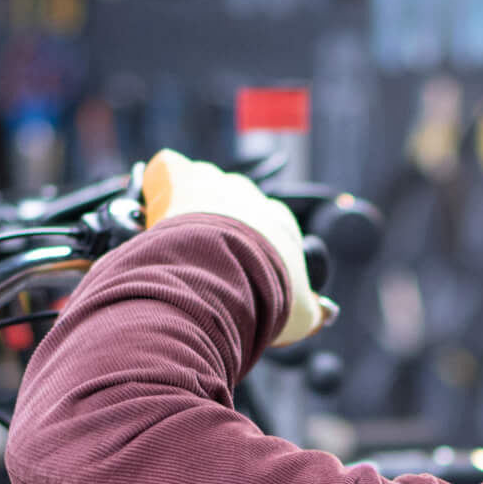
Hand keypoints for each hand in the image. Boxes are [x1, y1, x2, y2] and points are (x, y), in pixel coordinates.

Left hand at [139, 152, 327, 347]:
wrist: (224, 282)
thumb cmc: (264, 300)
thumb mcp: (300, 316)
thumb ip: (314, 312)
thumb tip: (327, 313)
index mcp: (280, 223)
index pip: (271, 223)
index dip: (256, 244)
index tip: (244, 267)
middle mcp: (250, 197)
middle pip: (237, 198)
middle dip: (224, 219)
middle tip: (209, 254)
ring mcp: (214, 186)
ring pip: (204, 181)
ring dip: (193, 200)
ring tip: (179, 234)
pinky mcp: (181, 180)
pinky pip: (169, 167)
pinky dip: (161, 181)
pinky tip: (155, 206)